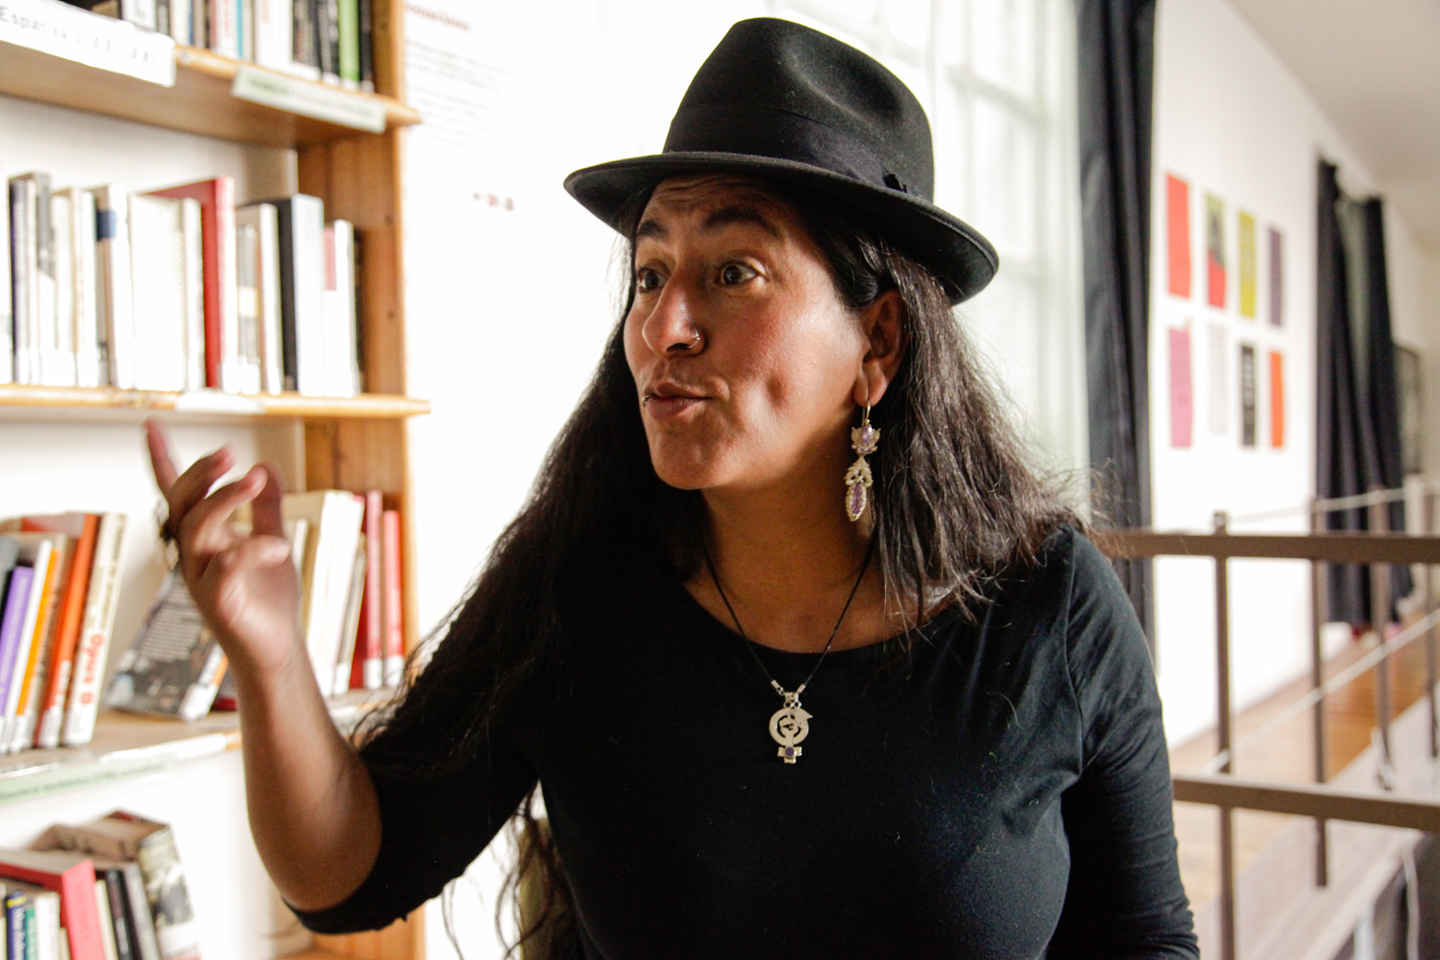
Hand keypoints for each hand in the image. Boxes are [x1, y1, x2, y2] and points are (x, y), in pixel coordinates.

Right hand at [146, 418, 302, 678]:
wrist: (276, 651)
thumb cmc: (267, 600)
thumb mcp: (270, 542)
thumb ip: (267, 508)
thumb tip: (266, 465)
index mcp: (205, 538)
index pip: (176, 494)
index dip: (161, 460)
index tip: (150, 423)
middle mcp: (195, 555)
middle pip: (181, 504)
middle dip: (200, 474)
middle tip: (229, 451)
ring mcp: (201, 579)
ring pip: (196, 529)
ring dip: (225, 500)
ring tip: (255, 480)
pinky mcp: (218, 603)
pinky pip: (225, 568)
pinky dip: (251, 550)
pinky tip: (279, 547)